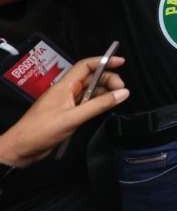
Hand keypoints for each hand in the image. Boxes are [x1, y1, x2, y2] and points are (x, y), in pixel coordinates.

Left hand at [0, 55, 128, 167]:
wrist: (21, 149)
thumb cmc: (41, 130)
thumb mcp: (73, 117)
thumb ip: (99, 105)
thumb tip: (122, 93)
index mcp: (64, 86)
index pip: (86, 66)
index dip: (103, 61)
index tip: (120, 62)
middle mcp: (66, 92)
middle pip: (91, 78)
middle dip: (108, 79)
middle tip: (121, 88)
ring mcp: (67, 103)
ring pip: (90, 91)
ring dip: (104, 92)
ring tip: (117, 97)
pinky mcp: (68, 114)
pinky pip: (87, 104)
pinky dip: (98, 103)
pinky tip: (106, 107)